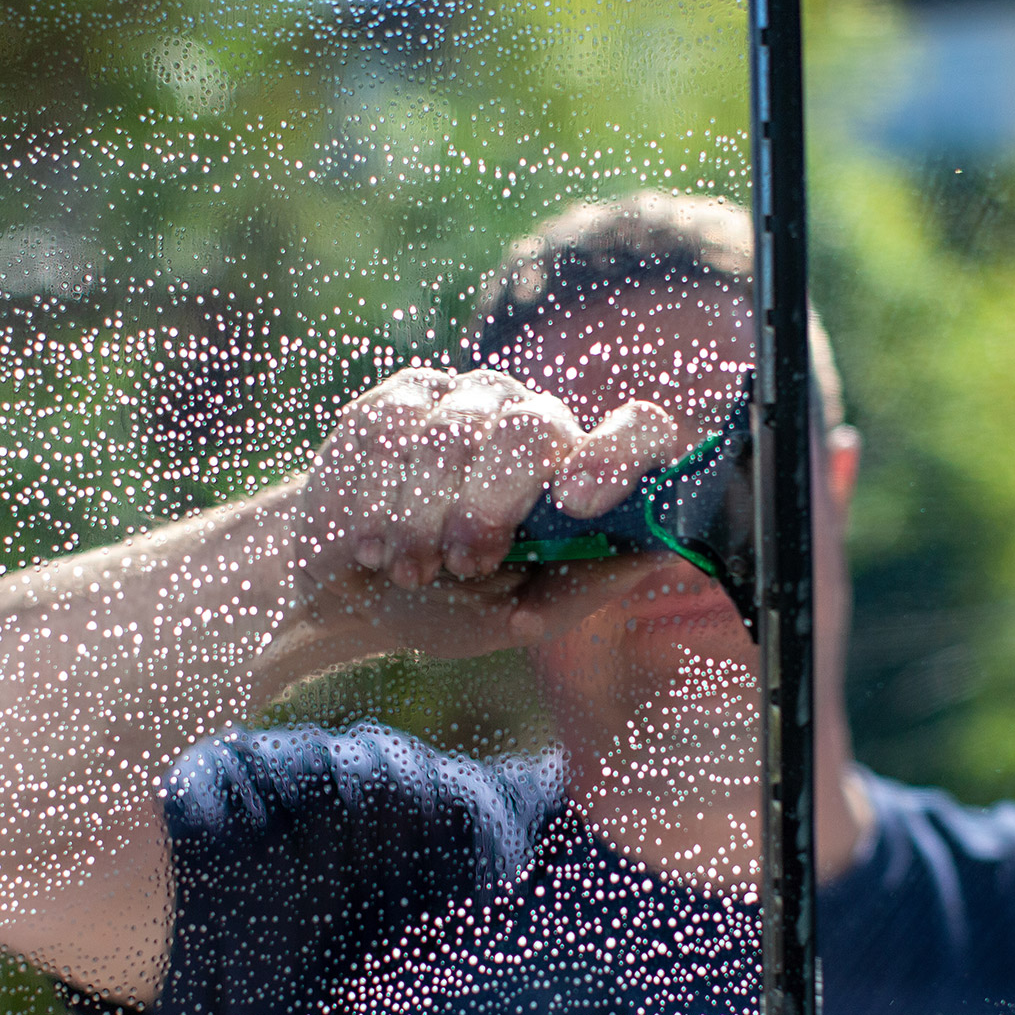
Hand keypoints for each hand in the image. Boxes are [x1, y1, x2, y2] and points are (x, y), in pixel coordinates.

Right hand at [282, 366, 684, 661]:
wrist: (358, 591)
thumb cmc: (457, 602)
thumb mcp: (525, 614)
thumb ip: (585, 583)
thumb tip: (657, 551)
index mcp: (586, 471)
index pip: (637, 430)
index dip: (615, 457)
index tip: (577, 503)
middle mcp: (536, 422)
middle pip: (534, 429)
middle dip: (494, 505)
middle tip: (465, 563)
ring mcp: (468, 402)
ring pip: (453, 435)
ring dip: (425, 518)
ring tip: (410, 570)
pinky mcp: (399, 400)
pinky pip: (390, 432)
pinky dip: (376, 502)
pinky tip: (372, 545)